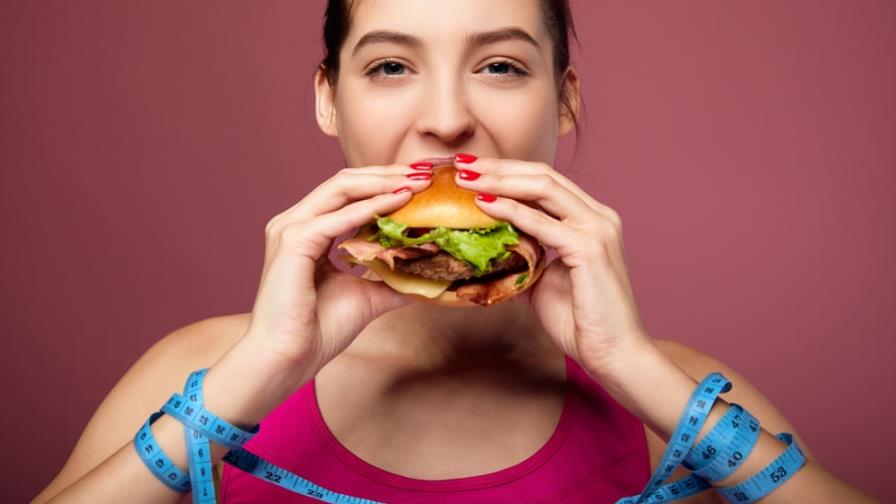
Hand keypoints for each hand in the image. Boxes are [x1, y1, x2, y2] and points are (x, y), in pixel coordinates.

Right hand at [243, 163, 432, 370]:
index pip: (349, 192)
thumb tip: (431, 277)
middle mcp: (296, 222)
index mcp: (308, 230)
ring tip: (416, 182)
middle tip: (425, 173)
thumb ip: (393, 280)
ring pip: (341, 188)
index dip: (385, 182)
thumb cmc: (318, 330)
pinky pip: (336, 217)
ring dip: (382, 182)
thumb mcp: (367, 296)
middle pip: (346, 181)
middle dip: (387, 174)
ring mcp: (291, 229)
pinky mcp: (292, 242)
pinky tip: (398, 202)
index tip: (422, 181)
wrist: (288, 358)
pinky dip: (369, 207)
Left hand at [453, 155, 653, 375]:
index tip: (471, 170)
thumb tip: (491, 248)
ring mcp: (597, 229)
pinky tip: (484, 205)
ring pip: (544, 188)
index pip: (544, 182)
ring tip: (466, 178)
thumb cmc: (581, 322)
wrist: (613, 354)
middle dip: (499, 167)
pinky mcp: (590, 249)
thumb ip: (526, 256)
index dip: (507, 171)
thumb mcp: (544, 280)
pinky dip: (511, 211)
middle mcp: (599, 216)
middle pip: (543, 175)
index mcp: (591, 219)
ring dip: (501, 180)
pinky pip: (543, 222)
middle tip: (461, 164)